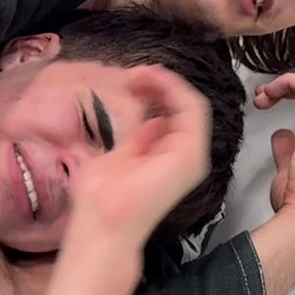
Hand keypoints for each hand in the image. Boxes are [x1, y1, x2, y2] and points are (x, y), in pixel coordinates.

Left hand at [67, 65, 210, 244]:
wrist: (102, 221)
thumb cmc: (102, 198)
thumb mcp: (119, 155)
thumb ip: (138, 138)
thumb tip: (151, 119)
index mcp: (168, 157)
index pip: (172, 115)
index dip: (155, 91)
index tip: (131, 79)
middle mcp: (185, 155)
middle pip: (183, 106)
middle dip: (161, 83)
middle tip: (135, 73)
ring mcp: (191, 155)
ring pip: (191, 103)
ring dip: (166, 82)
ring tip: (140, 74)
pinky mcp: (190, 152)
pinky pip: (192, 108)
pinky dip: (173, 88)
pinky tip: (151, 79)